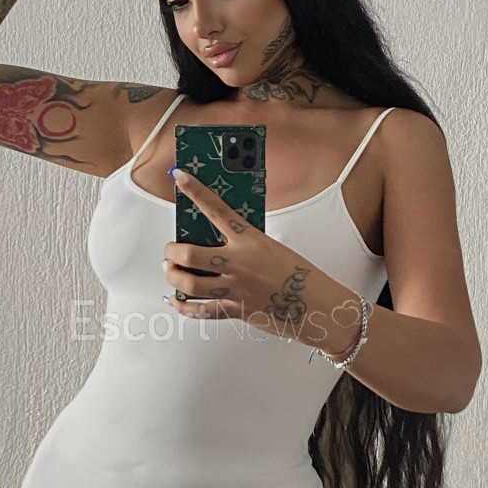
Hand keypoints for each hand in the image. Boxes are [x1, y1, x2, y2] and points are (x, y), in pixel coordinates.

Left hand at [162, 170, 353, 346]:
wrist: (317, 305)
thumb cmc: (297, 275)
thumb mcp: (271, 248)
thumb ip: (243, 243)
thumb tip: (213, 241)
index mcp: (251, 240)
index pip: (216, 209)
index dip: (195, 191)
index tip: (179, 176)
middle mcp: (239, 263)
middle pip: (190, 254)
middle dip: (172, 251)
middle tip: (170, 249)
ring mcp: (235, 288)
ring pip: (189, 283)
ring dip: (173, 276)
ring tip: (171, 270)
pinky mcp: (235, 310)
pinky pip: (200, 311)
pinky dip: (182, 306)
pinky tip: (174, 299)